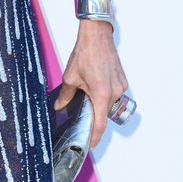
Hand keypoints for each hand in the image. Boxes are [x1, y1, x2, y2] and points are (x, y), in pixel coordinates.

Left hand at [55, 21, 128, 148]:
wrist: (97, 35)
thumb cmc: (86, 53)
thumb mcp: (70, 76)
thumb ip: (66, 95)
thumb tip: (60, 106)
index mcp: (101, 95)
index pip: (99, 125)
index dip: (94, 138)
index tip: (89, 145)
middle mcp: (114, 93)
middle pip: (104, 115)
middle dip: (94, 118)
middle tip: (82, 118)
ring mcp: (121, 87)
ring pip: (109, 104)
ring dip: (99, 104)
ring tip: (86, 95)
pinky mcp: (122, 81)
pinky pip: (113, 94)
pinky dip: (104, 95)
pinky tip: (94, 86)